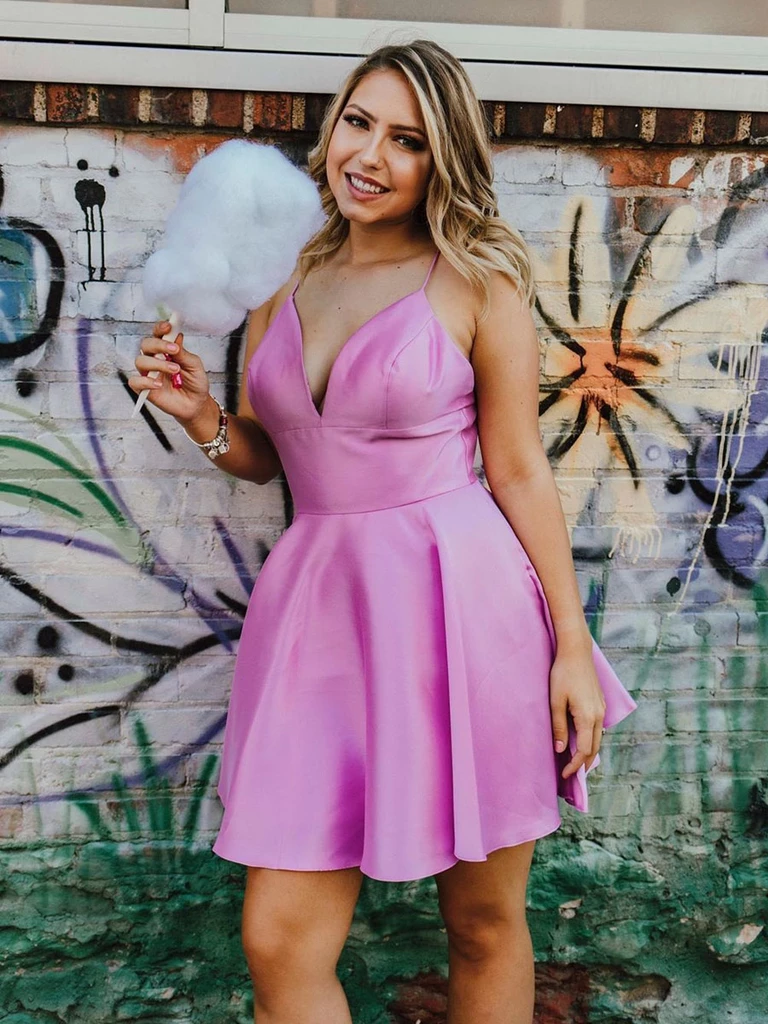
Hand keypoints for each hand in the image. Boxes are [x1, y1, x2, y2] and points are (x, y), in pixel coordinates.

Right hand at [128, 321, 210, 422]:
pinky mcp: (144, 389)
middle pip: (146, 344)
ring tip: (174, 370)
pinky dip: (145, 382)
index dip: (160, 328)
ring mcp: (148, 373)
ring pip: (140, 361)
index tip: (168, 326)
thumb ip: (183, 352)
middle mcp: (155, 359)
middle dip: (158, 344)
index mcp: (166, 350)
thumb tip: (176, 336)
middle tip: (174, 350)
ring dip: (157, 363)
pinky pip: (135, 382)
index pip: (158, 334)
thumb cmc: (195, 382)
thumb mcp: (194, 365)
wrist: (196, 404)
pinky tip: (158, 384)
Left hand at [549, 646, 605, 778]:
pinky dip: (591, 740)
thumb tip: (561, 749)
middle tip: (570, 775)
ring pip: (598, 739)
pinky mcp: (600, 704)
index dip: (575, 765)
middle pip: (594, 748)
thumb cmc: (563, 674)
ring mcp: (601, 709)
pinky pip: (597, 728)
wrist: (576, 651)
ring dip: (588, 752)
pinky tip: (580, 741)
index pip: (584, 750)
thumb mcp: (556, 701)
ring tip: (575, 762)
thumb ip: (559, 726)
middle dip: (583, 763)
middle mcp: (598, 716)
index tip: (565, 775)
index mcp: (588, 717)